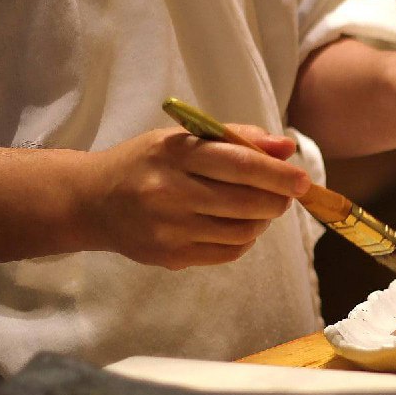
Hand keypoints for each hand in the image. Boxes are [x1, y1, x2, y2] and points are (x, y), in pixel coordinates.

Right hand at [78, 125, 311, 268]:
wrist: (92, 201)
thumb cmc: (145, 163)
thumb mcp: (183, 138)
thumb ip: (237, 138)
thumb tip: (286, 148)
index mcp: (175, 153)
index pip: (240, 164)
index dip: (278, 174)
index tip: (303, 180)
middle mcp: (170, 191)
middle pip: (245, 202)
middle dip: (277, 200)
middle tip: (285, 195)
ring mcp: (169, 229)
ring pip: (242, 231)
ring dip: (263, 221)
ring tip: (260, 208)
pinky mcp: (170, 256)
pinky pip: (228, 253)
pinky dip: (244, 239)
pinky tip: (238, 226)